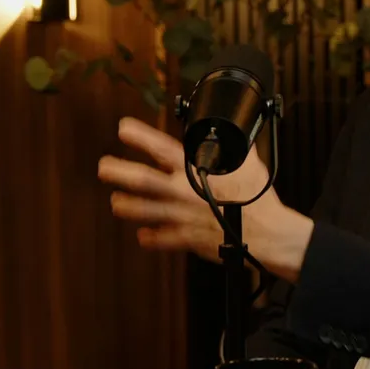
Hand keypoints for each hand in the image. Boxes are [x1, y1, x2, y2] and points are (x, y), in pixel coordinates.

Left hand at [98, 117, 282, 262]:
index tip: (124, 128)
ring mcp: (181, 217)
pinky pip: (162, 240)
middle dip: (119, 172)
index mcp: (196, 170)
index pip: (162, 148)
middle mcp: (183, 192)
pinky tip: (142, 235)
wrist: (265, 234)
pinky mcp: (187, 239)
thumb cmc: (258, 199)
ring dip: (127, 206)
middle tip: (104, 168)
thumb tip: (232, 138)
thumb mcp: (247, 163)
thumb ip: (233, 150)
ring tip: (116, 202)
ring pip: (144, 211)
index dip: (140, 136)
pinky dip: (151, 238)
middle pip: (142, 180)